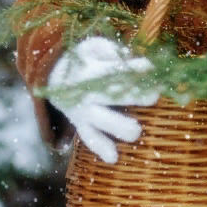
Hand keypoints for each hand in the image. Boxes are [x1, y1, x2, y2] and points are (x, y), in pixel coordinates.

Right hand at [47, 36, 159, 162]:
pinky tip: (113, 158)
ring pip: (100, 121)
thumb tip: (134, 60)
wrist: (53, 77)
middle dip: (132, 96)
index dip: (133, 69)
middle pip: (110, 96)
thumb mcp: (94, 47)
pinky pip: (90, 138)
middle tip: (153, 96)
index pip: (114, 70)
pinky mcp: (81, 125)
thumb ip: (113, 51)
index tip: (151, 68)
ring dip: (117, 126)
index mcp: (89, 71)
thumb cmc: (84, 59)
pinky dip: (100, 148)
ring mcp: (82, 111)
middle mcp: (85, 93)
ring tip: (135, 131)